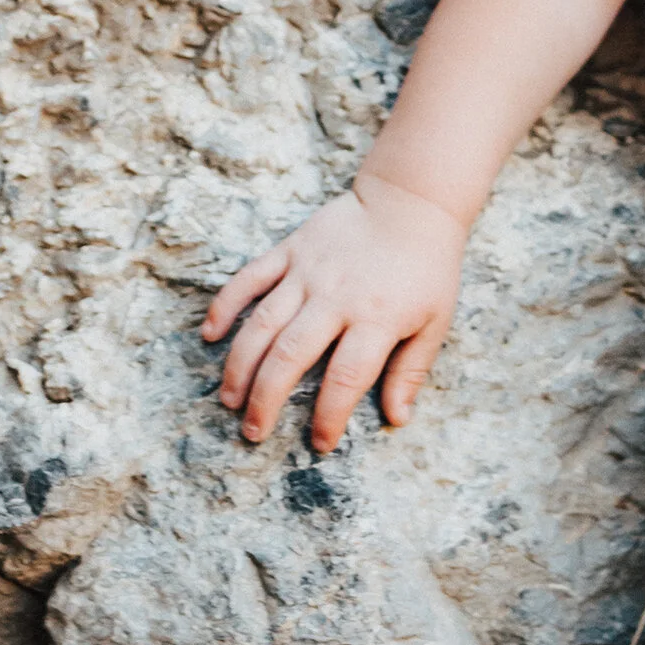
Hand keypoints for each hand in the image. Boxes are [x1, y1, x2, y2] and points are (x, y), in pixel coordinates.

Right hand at [202, 171, 468, 454]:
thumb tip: (397, 419)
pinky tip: (210, 334)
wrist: (411, 200)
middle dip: (266, 400)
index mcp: (376, 320)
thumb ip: (411, 370)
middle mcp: (336, 298)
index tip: (319, 443)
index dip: (329, 417)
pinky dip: (225, 305)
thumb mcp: (434, 321)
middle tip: (253, 432)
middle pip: (290, 357)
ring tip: (229, 399)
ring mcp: (308, 272)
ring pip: (262, 324)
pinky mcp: (290, 250)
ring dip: (241, 365)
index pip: (345, 379)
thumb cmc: (427, 268)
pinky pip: (249, 279)